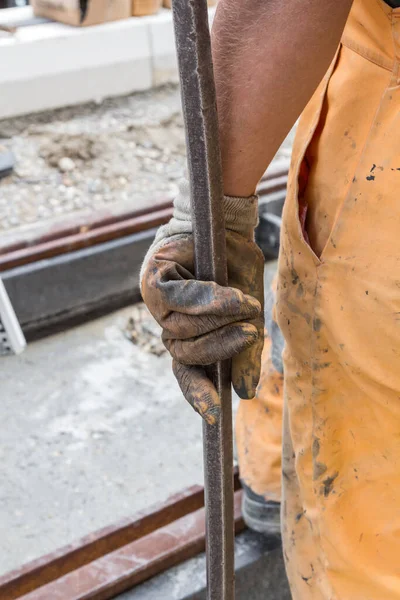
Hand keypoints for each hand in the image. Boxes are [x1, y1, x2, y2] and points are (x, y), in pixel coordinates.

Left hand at [141, 228, 263, 424]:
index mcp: (191, 335)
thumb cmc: (236, 271)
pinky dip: (206, 300)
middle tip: (250, 334)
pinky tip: (230, 296)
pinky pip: (176, 300)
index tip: (213, 415)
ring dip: (218, 319)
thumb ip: (245, 351)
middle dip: (219, 348)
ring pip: (181, 328)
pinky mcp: (153, 280)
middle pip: (184, 353)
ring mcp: (157, 304)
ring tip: (246, 302)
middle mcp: (170, 323)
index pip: (187, 372)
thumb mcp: (249, 314)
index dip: (198, 394)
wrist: (227, 227)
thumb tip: (245, 394)